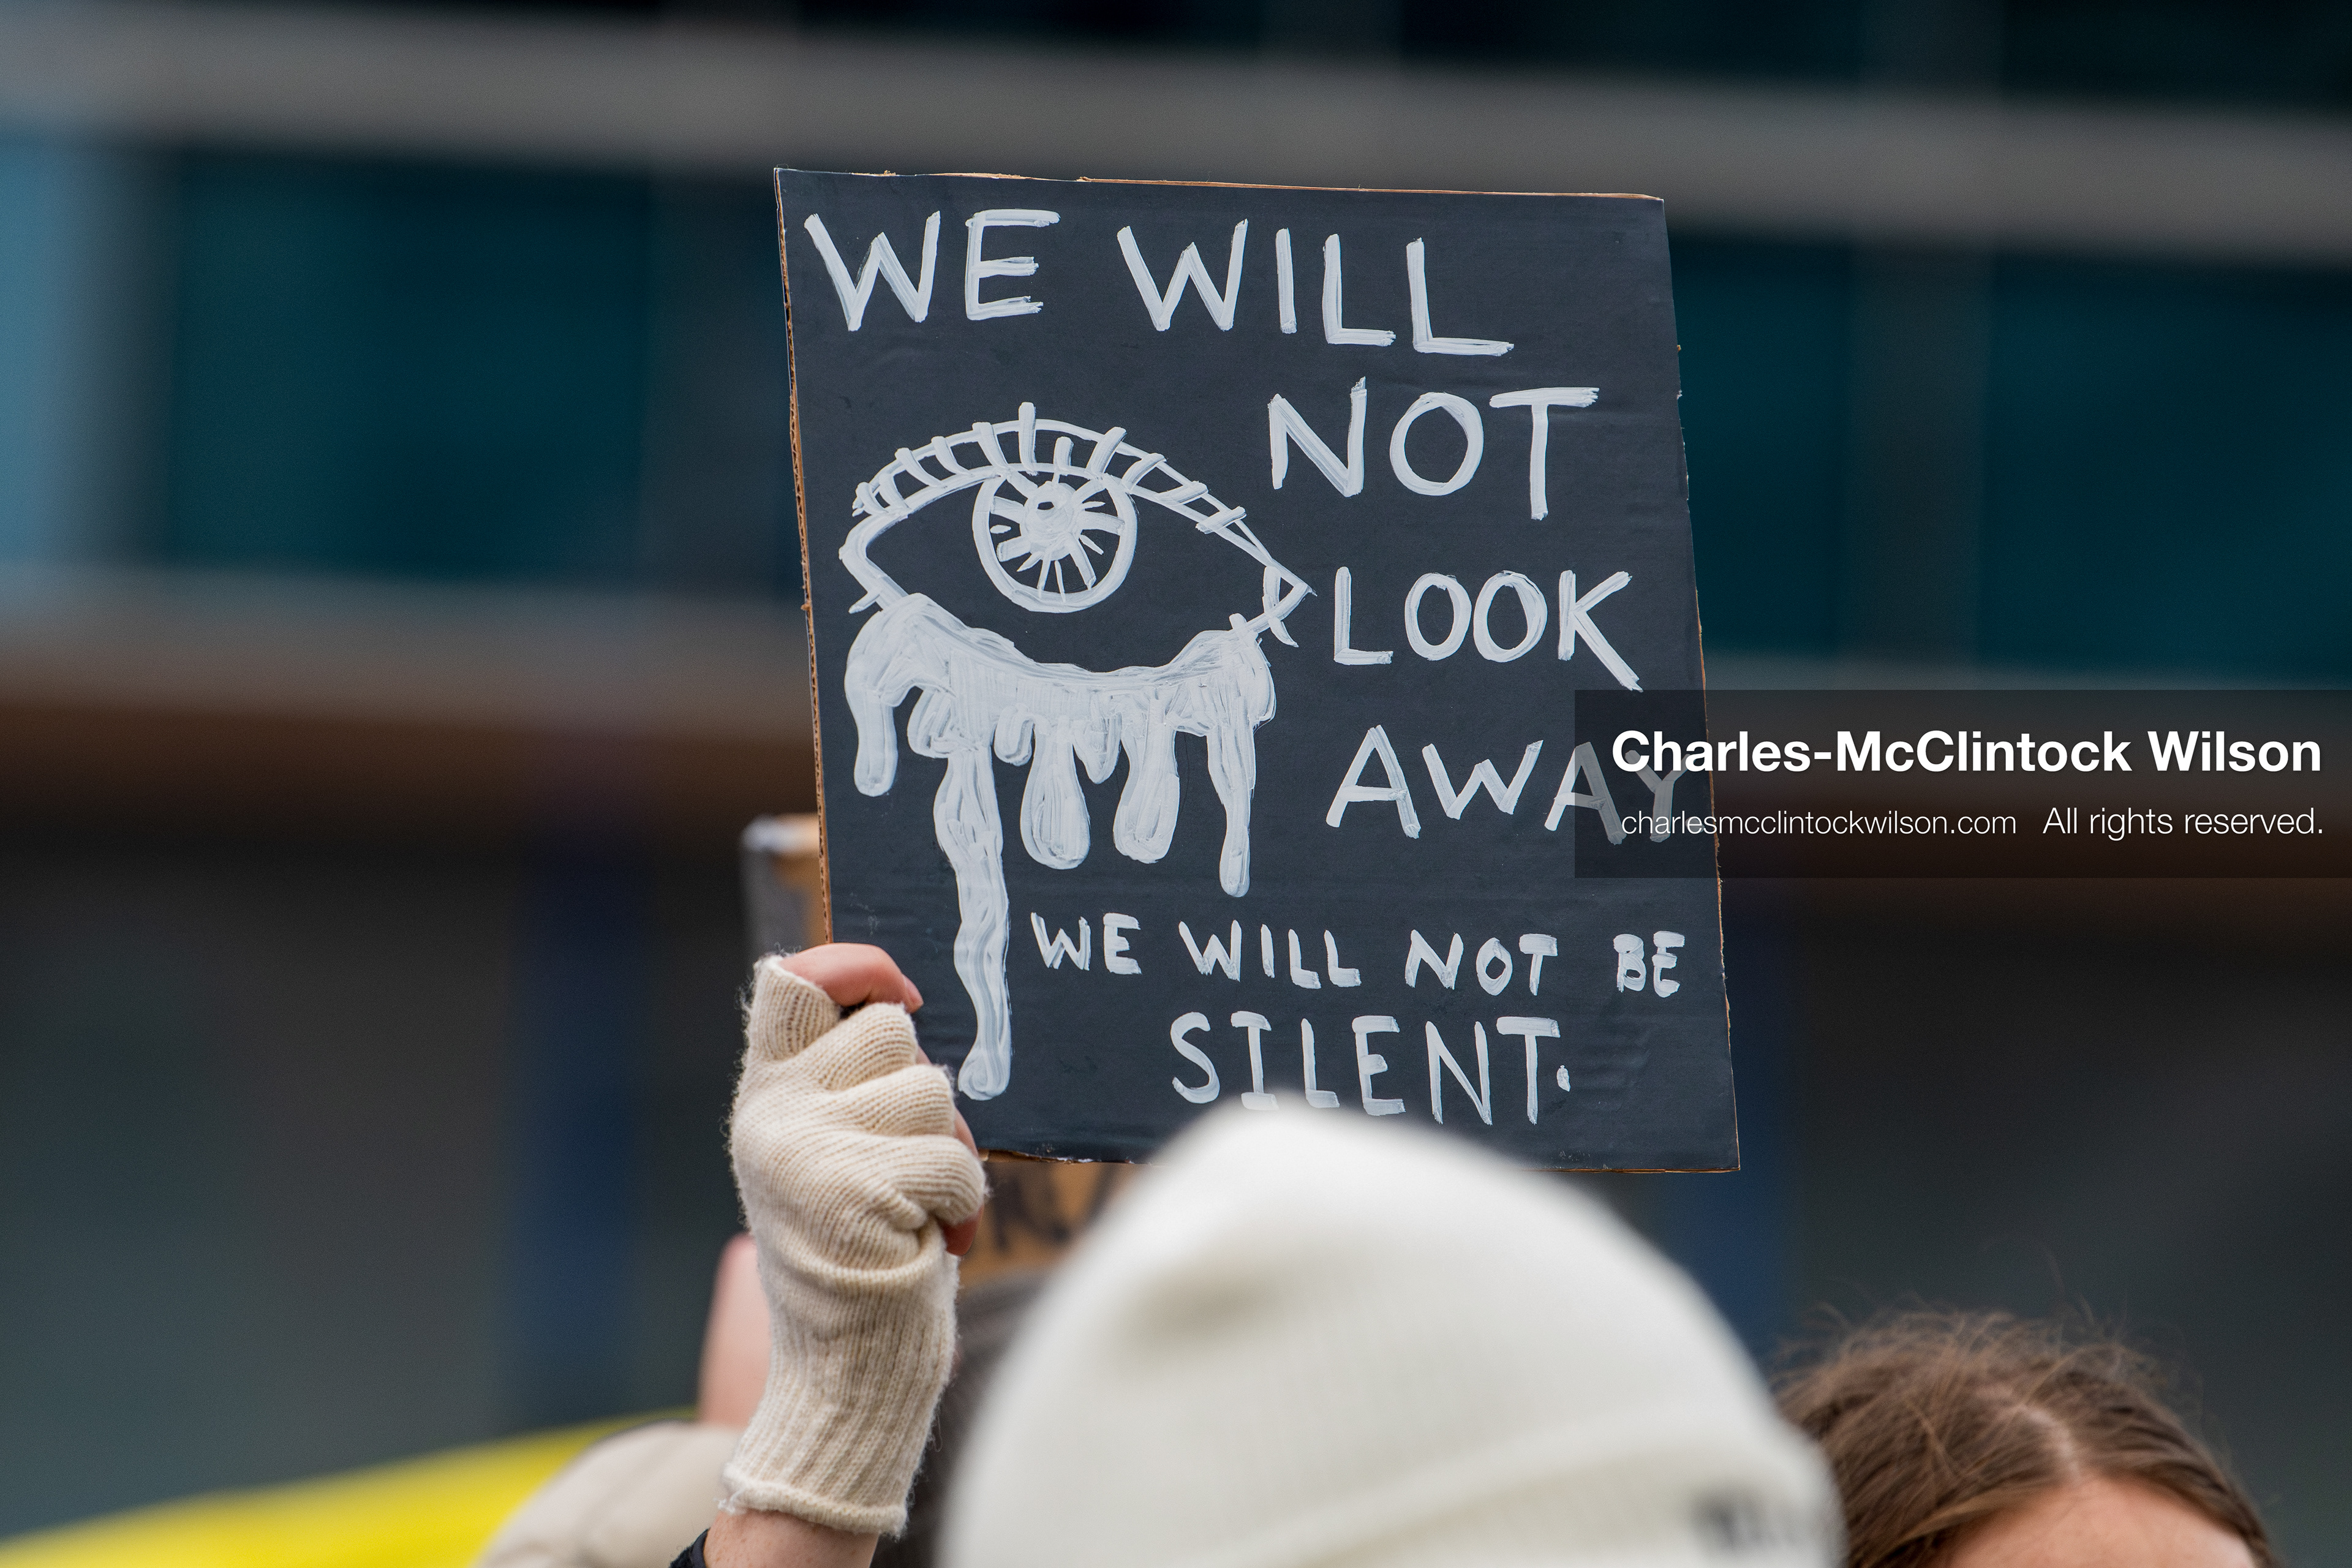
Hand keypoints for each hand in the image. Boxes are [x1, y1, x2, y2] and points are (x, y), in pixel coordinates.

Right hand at [774, 945, 982, 1257]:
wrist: (843, 1356)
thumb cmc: (863, 1241)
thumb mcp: (835, 1141)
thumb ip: (850, 1075)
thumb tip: (901, 1002)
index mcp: (767, 1091)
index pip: (793, 983)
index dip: (856, 966)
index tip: (903, 996)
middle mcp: (772, 1113)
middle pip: (889, 1031)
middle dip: (922, 1085)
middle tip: (907, 1152)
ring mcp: (807, 1151)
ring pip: (930, 1091)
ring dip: (947, 1147)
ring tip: (914, 1201)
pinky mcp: (852, 1194)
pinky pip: (953, 1160)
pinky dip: (961, 1200)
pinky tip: (928, 1235)